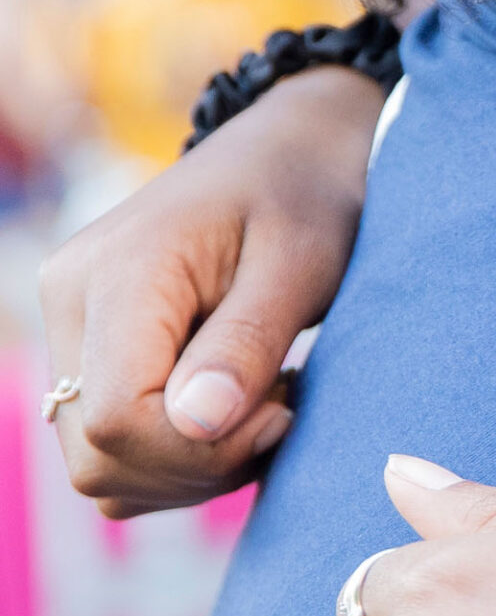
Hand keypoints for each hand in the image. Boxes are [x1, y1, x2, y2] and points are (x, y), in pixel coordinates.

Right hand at [37, 67, 381, 516]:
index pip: (118, 418)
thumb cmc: (307, 196)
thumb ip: (247, 342)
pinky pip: (107, 447)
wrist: (289, 151)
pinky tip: (236, 407)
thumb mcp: (300, 263)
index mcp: (118, 273)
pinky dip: (175, 455)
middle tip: (282, 410)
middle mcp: (69, 300)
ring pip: (98, 462)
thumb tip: (197, 423)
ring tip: (265, 403)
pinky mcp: (87, 348)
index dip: (203, 447)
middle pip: (98, 452)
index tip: (282, 410)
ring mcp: (69, 326)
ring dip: (192, 464)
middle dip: (201, 462)